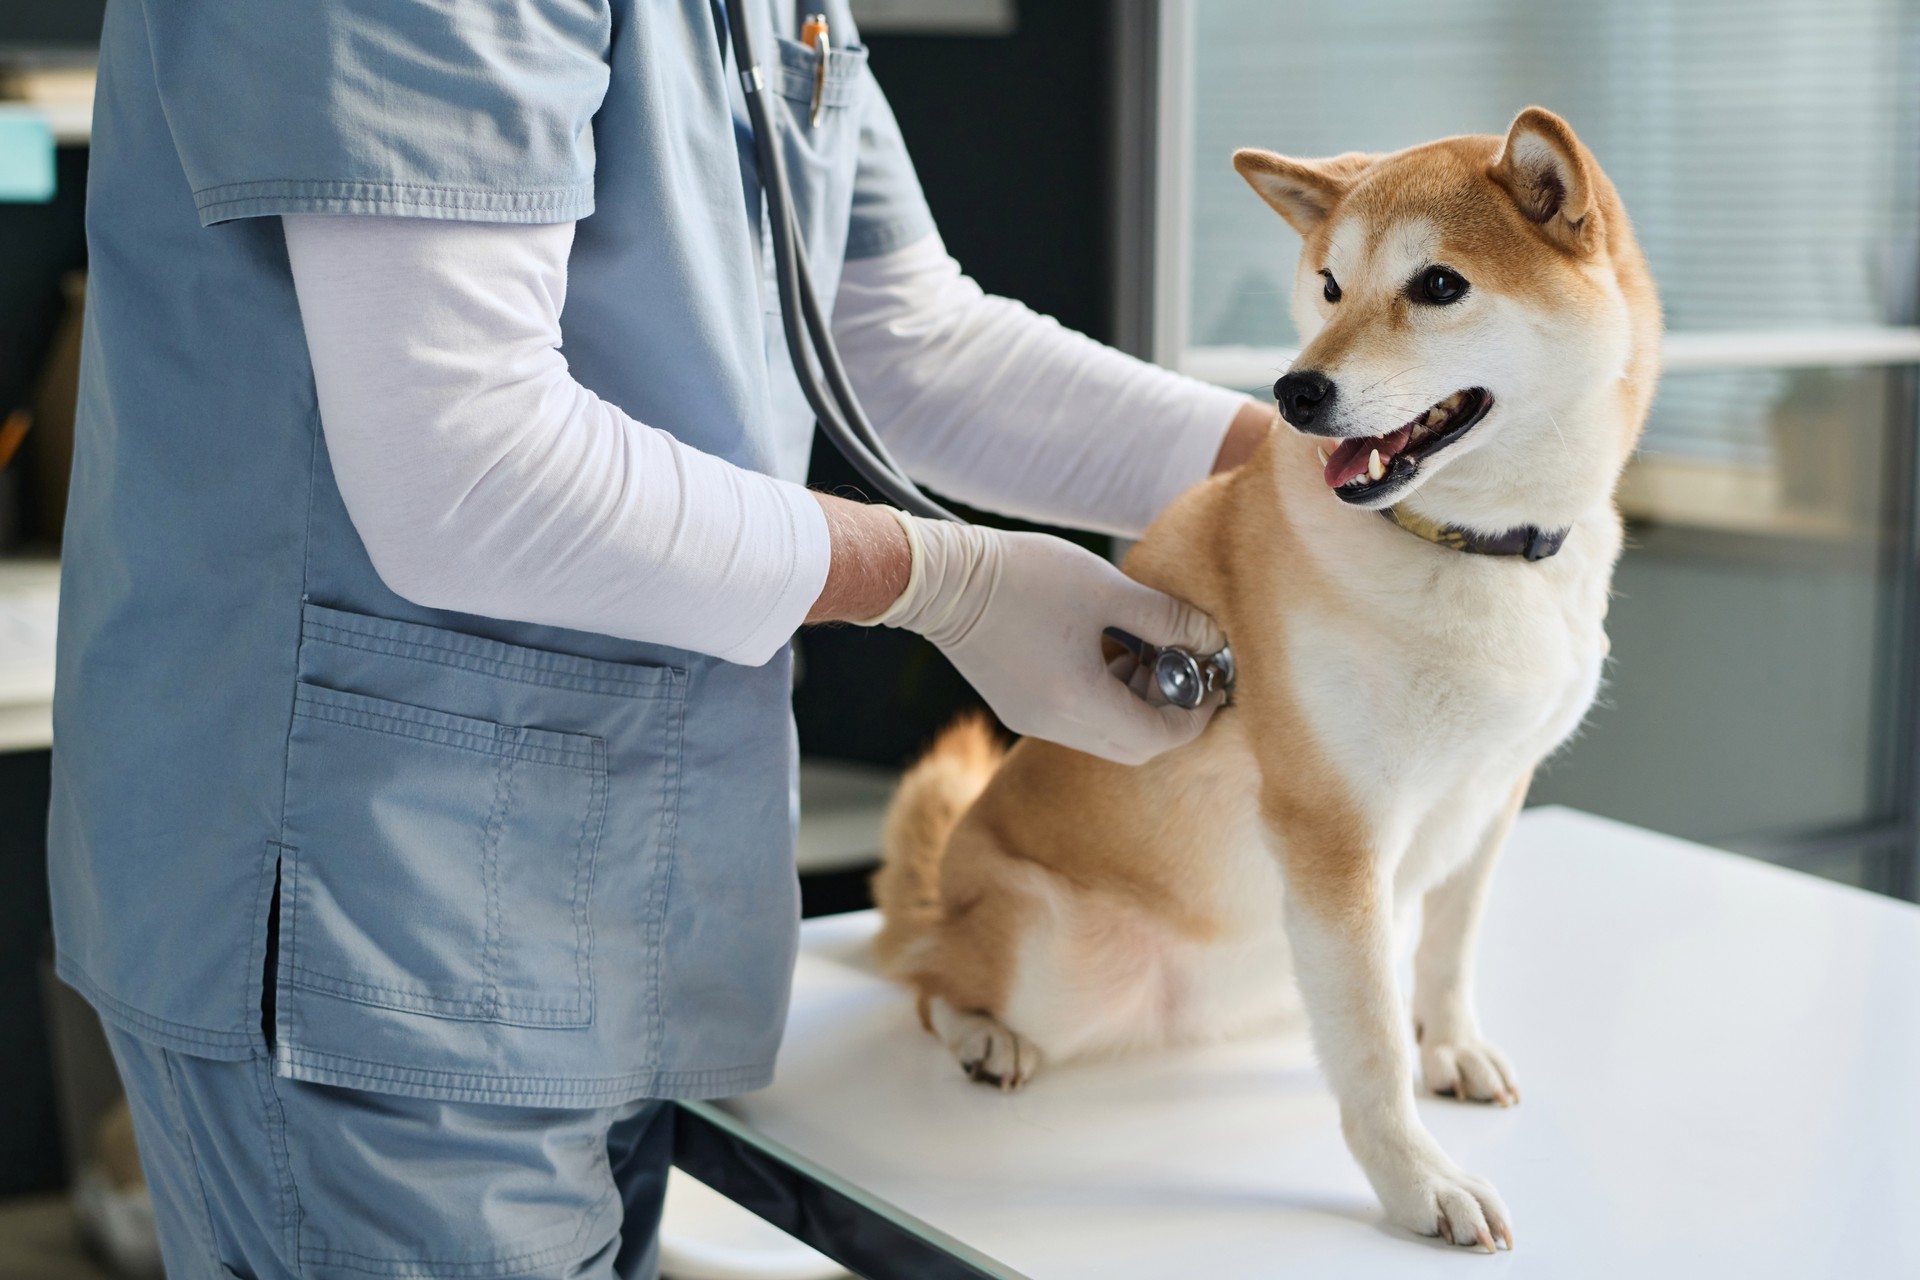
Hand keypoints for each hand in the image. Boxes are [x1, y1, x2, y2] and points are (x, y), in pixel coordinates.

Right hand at [863, 512, 1223, 764]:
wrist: (941, 579)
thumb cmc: (1024, 576)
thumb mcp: (1107, 588)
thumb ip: (1166, 619)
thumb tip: (1210, 639)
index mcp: (1079, 701)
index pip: (1158, 737)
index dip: (1196, 716)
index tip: (1213, 682)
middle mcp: (1055, 724)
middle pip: (1134, 748)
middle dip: (1169, 716)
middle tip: (1185, 671)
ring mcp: (1031, 720)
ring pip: (1106, 737)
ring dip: (1136, 708)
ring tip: (1145, 654)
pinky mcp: (1018, 707)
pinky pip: (1077, 722)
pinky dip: (1105, 701)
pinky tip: (1106, 655)